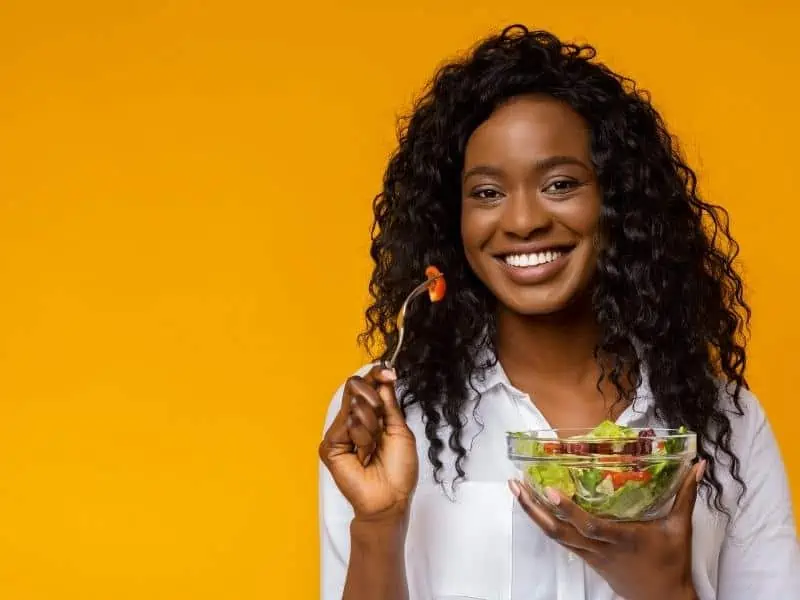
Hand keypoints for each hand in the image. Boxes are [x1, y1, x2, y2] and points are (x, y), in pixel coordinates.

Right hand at [319, 365, 418, 521]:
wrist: (390, 498)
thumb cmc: (399, 469)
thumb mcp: (400, 429)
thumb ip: (389, 403)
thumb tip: (385, 376)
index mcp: (370, 416)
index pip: (366, 386)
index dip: (376, 375)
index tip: (388, 371)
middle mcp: (352, 421)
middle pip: (356, 388)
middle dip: (375, 402)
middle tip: (382, 427)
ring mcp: (339, 433)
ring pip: (355, 407)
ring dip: (373, 427)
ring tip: (373, 450)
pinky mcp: (330, 445)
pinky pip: (347, 425)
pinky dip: (362, 438)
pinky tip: (363, 455)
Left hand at [510, 461, 705, 599]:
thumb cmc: (671, 562)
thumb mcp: (680, 528)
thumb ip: (686, 494)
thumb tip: (698, 464)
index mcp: (623, 539)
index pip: (590, 526)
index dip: (568, 510)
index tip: (549, 490)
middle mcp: (601, 548)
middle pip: (560, 532)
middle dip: (534, 509)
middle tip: (515, 485)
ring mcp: (591, 555)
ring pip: (556, 537)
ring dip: (534, 514)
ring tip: (517, 491)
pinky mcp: (588, 559)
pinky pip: (562, 541)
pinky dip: (546, 523)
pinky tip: (535, 507)